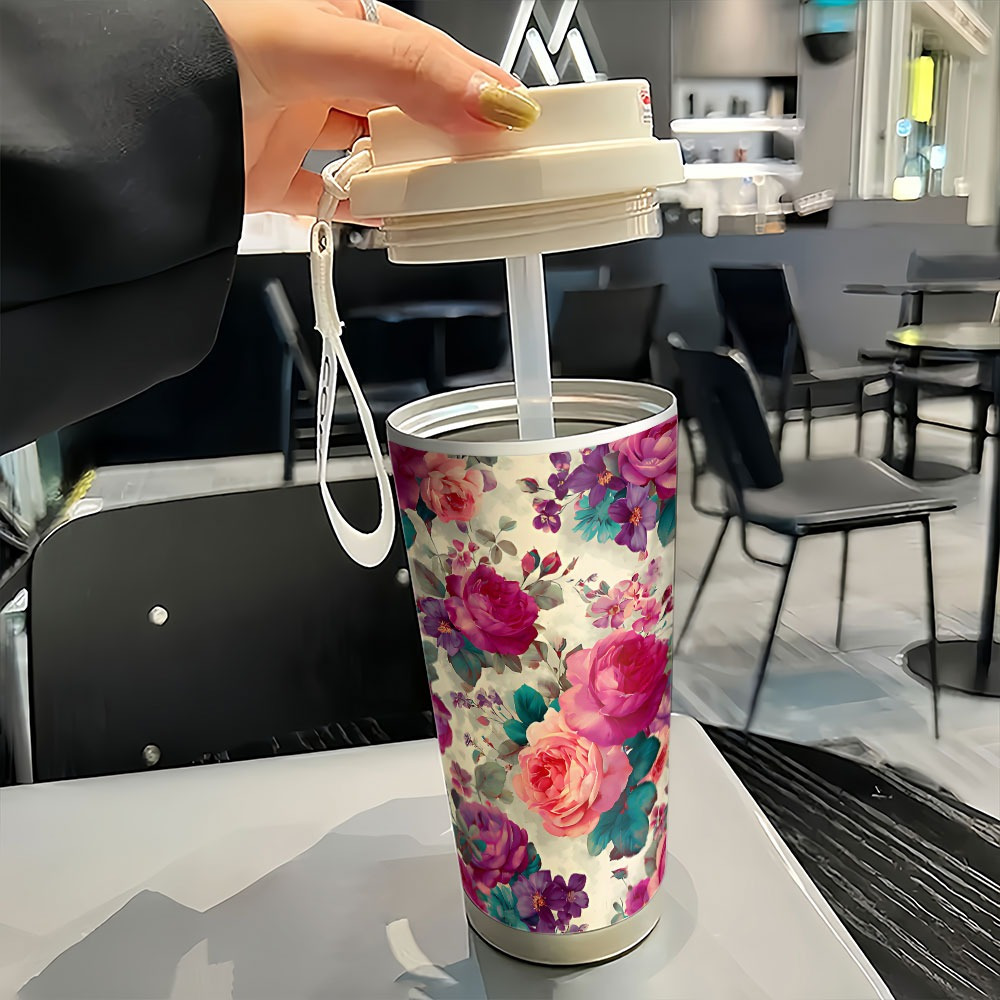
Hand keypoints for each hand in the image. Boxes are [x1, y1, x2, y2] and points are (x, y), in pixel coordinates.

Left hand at [202, 0, 539, 216]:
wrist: (116, 131)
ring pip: (371, 155)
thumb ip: (408, 73)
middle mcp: (313, 68)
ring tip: (449, 197)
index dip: (472, 84)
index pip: (422, 53)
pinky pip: (331, 198)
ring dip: (408, 179)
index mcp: (329, 18)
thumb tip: (491, 104)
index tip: (518, 118)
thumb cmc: (194, 56)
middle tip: (492, 165)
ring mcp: (291, 124)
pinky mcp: (270, 176)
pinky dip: (360, 212)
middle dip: (448, 137)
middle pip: (403, 108)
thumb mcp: (314, 46)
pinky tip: (388, 219)